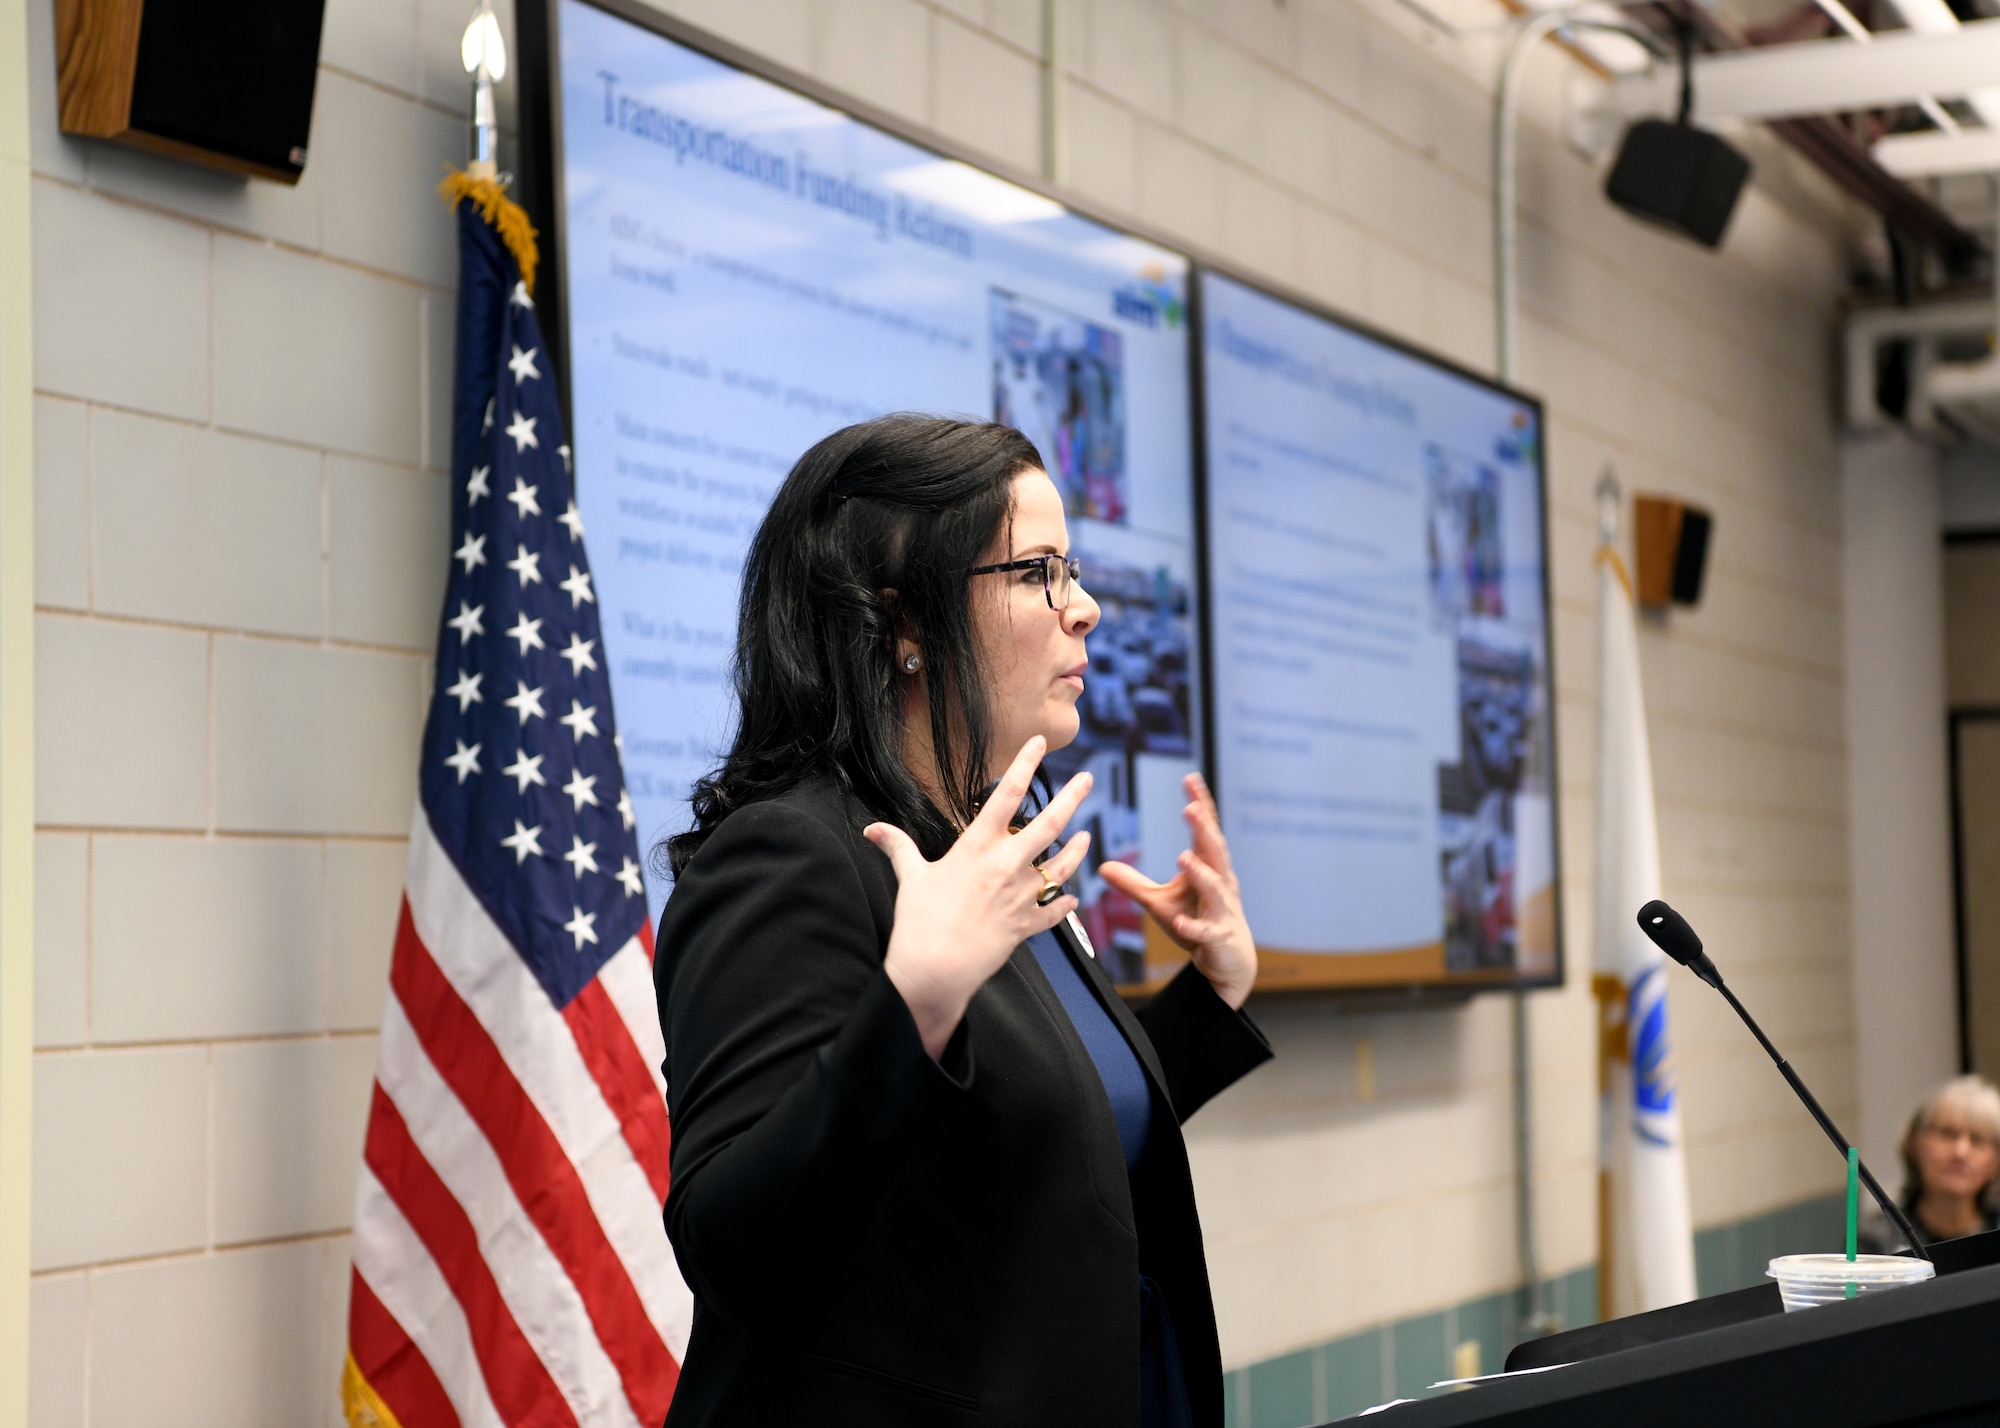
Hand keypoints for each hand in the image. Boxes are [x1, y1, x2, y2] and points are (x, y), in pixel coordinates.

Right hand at [865, 736, 1093, 1058]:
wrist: (935, 970)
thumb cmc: (920, 922)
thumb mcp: (910, 877)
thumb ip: (898, 847)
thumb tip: (873, 829)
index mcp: (978, 847)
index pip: (1008, 795)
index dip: (1025, 765)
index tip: (1039, 744)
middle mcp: (1006, 866)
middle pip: (1050, 824)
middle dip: (1072, 798)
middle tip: (1087, 780)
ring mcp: (1021, 896)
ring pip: (1061, 866)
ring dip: (1077, 850)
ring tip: (1087, 836)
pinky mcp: (1027, 925)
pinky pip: (1054, 911)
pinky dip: (1065, 903)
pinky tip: (1072, 896)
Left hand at [1098, 772, 1256, 1008]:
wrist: (1229, 960)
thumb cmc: (1196, 920)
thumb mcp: (1160, 900)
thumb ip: (1133, 882)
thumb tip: (1102, 866)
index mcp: (1209, 868)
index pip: (1205, 831)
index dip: (1200, 805)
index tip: (1190, 779)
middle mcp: (1220, 883)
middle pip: (1214, 851)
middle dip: (1204, 829)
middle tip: (1191, 808)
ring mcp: (1221, 910)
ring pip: (1214, 888)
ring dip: (1200, 872)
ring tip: (1183, 857)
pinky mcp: (1217, 937)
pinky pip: (1205, 931)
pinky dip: (1192, 926)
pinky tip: (1179, 922)